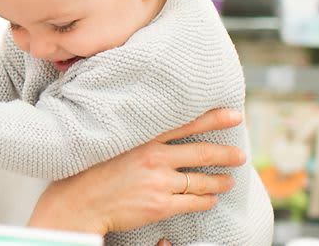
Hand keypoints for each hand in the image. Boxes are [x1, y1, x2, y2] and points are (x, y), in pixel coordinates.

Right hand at [27, 108, 245, 234]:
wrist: (78, 202)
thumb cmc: (90, 172)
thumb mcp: (112, 144)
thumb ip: (137, 137)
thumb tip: (159, 133)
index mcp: (142, 138)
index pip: (185, 123)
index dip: (213, 118)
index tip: (234, 115)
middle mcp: (154, 157)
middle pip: (201, 152)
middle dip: (226, 154)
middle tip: (240, 156)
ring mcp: (159, 182)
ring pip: (201, 181)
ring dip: (219, 182)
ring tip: (227, 181)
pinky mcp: (160, 205)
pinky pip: (194, 202)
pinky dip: (206, 201)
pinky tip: (210, 200)